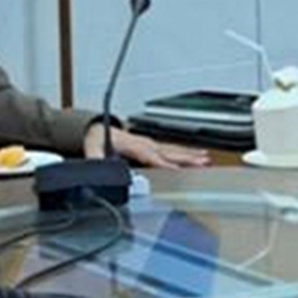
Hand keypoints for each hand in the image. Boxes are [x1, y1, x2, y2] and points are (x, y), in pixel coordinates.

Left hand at [84, 125, 210, 168]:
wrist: (99, 128)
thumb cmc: (99, 138)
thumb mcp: (92, 148)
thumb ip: (95, 158)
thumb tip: (98, 166)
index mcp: (132, 145)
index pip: (150, 156)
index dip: (163, 162)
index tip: (177, 169)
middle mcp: (144, 143)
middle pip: (167, 152)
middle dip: (185, 157)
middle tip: (202, 162)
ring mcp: (150, 143)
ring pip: (173, 149)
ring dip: (190, 154)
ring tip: (205, 159)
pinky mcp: (153, 145)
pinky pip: (172, 150)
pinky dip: (186, 153)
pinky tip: (197, 156)